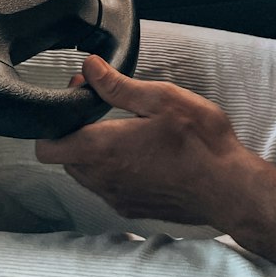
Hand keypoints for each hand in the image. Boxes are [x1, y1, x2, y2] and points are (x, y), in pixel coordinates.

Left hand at [35, 54, 265, 227]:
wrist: (228, 187)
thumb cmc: (200, 141)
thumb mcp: (161, 99)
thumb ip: (118, 86)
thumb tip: (89, 68)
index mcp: (104, 149)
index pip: (48, 146)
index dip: (55, 119)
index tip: (81, 96)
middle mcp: (103, 179)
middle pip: (65, 157)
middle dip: (75, 129)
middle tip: (103, 104)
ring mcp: (117, 197)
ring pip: (84, 173)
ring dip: (92, 150)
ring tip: (124, 127)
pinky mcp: (131, 208)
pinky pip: (105, 186)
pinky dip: (111, 168)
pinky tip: (139, 152)